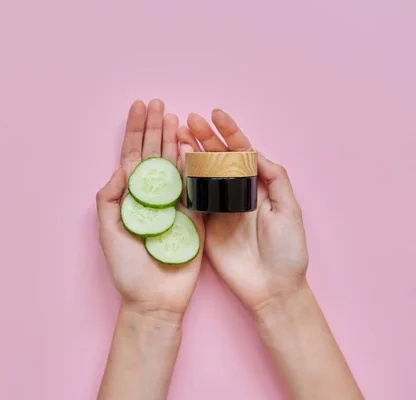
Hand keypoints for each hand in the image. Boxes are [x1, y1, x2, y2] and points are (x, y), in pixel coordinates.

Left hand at [96, 99, 204, 320]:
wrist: (155, 299)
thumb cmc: (127, 270)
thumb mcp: (108, 232)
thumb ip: (110, 198)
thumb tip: (121, 167)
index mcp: (129, 198)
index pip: (131, 157)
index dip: (134, 132)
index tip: (138, 107)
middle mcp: (151, 197)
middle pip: (153, 154)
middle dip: (154, 128)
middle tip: (158, 104)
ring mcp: (173, 205)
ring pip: (173, 165)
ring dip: (173, 140)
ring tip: (173, 116)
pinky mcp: (193, 216)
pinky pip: (193, 186)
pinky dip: (192, 165)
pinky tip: (191, 144)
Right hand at [178, 109, 307, 312]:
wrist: (271, 288)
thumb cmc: (288, 252)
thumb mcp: (290, 211)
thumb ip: (275, 179)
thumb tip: (255, 153)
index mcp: (258, 186)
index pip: (242, 152)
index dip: (230, 132)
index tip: (216, 115)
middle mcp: (237, 193)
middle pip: (219, 159)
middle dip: (205, 138)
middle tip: (190, 120)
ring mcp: (219, 208)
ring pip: (202, 174)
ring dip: (191, 154)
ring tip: (178, 135)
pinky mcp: (205, 225)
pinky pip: (192, 199)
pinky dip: (182, 181)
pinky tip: (173, 165)